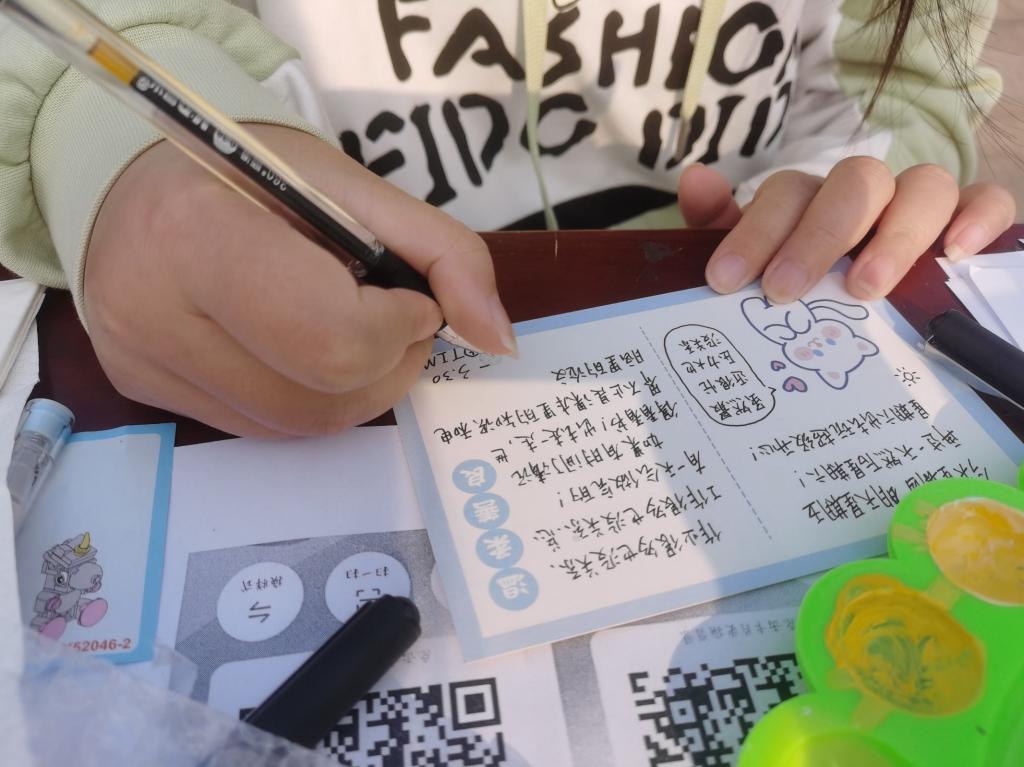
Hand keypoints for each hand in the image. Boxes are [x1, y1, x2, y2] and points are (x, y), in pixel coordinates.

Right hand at [85, 125, 515, 437]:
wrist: (138, 180)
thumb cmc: (255, 172)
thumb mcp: (355, 187)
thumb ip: (445, 254)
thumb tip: (499, 340)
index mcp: (200, 235)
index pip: (331, 338)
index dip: (395, 328)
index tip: (407, 297)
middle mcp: (154, 312)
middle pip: (320, 397)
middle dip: (388, 364)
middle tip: (392, 318)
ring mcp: (142, 361)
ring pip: (297, 425)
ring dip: (357, 389)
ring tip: (355, 331)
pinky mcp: (142, 389)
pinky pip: (262, 427)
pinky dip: (310, 397)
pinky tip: (303, 349)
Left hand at [678, 159, 1015, 302]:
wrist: (872, 300)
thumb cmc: (807, 282)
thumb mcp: (758, 262)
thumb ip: (722, 228)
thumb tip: (693, 178)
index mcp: (812, 200)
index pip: (786, 193)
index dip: (754, 233)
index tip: (725, 282)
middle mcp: (866, 194)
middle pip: (853, 184)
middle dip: (816, 236)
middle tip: (785, 290)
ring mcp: (919, 204)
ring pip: (924, 186)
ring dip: (894, 235)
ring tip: (864, 287)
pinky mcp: (969, 219)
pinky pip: (988, 200)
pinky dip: (977, 216)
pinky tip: (953, 255)